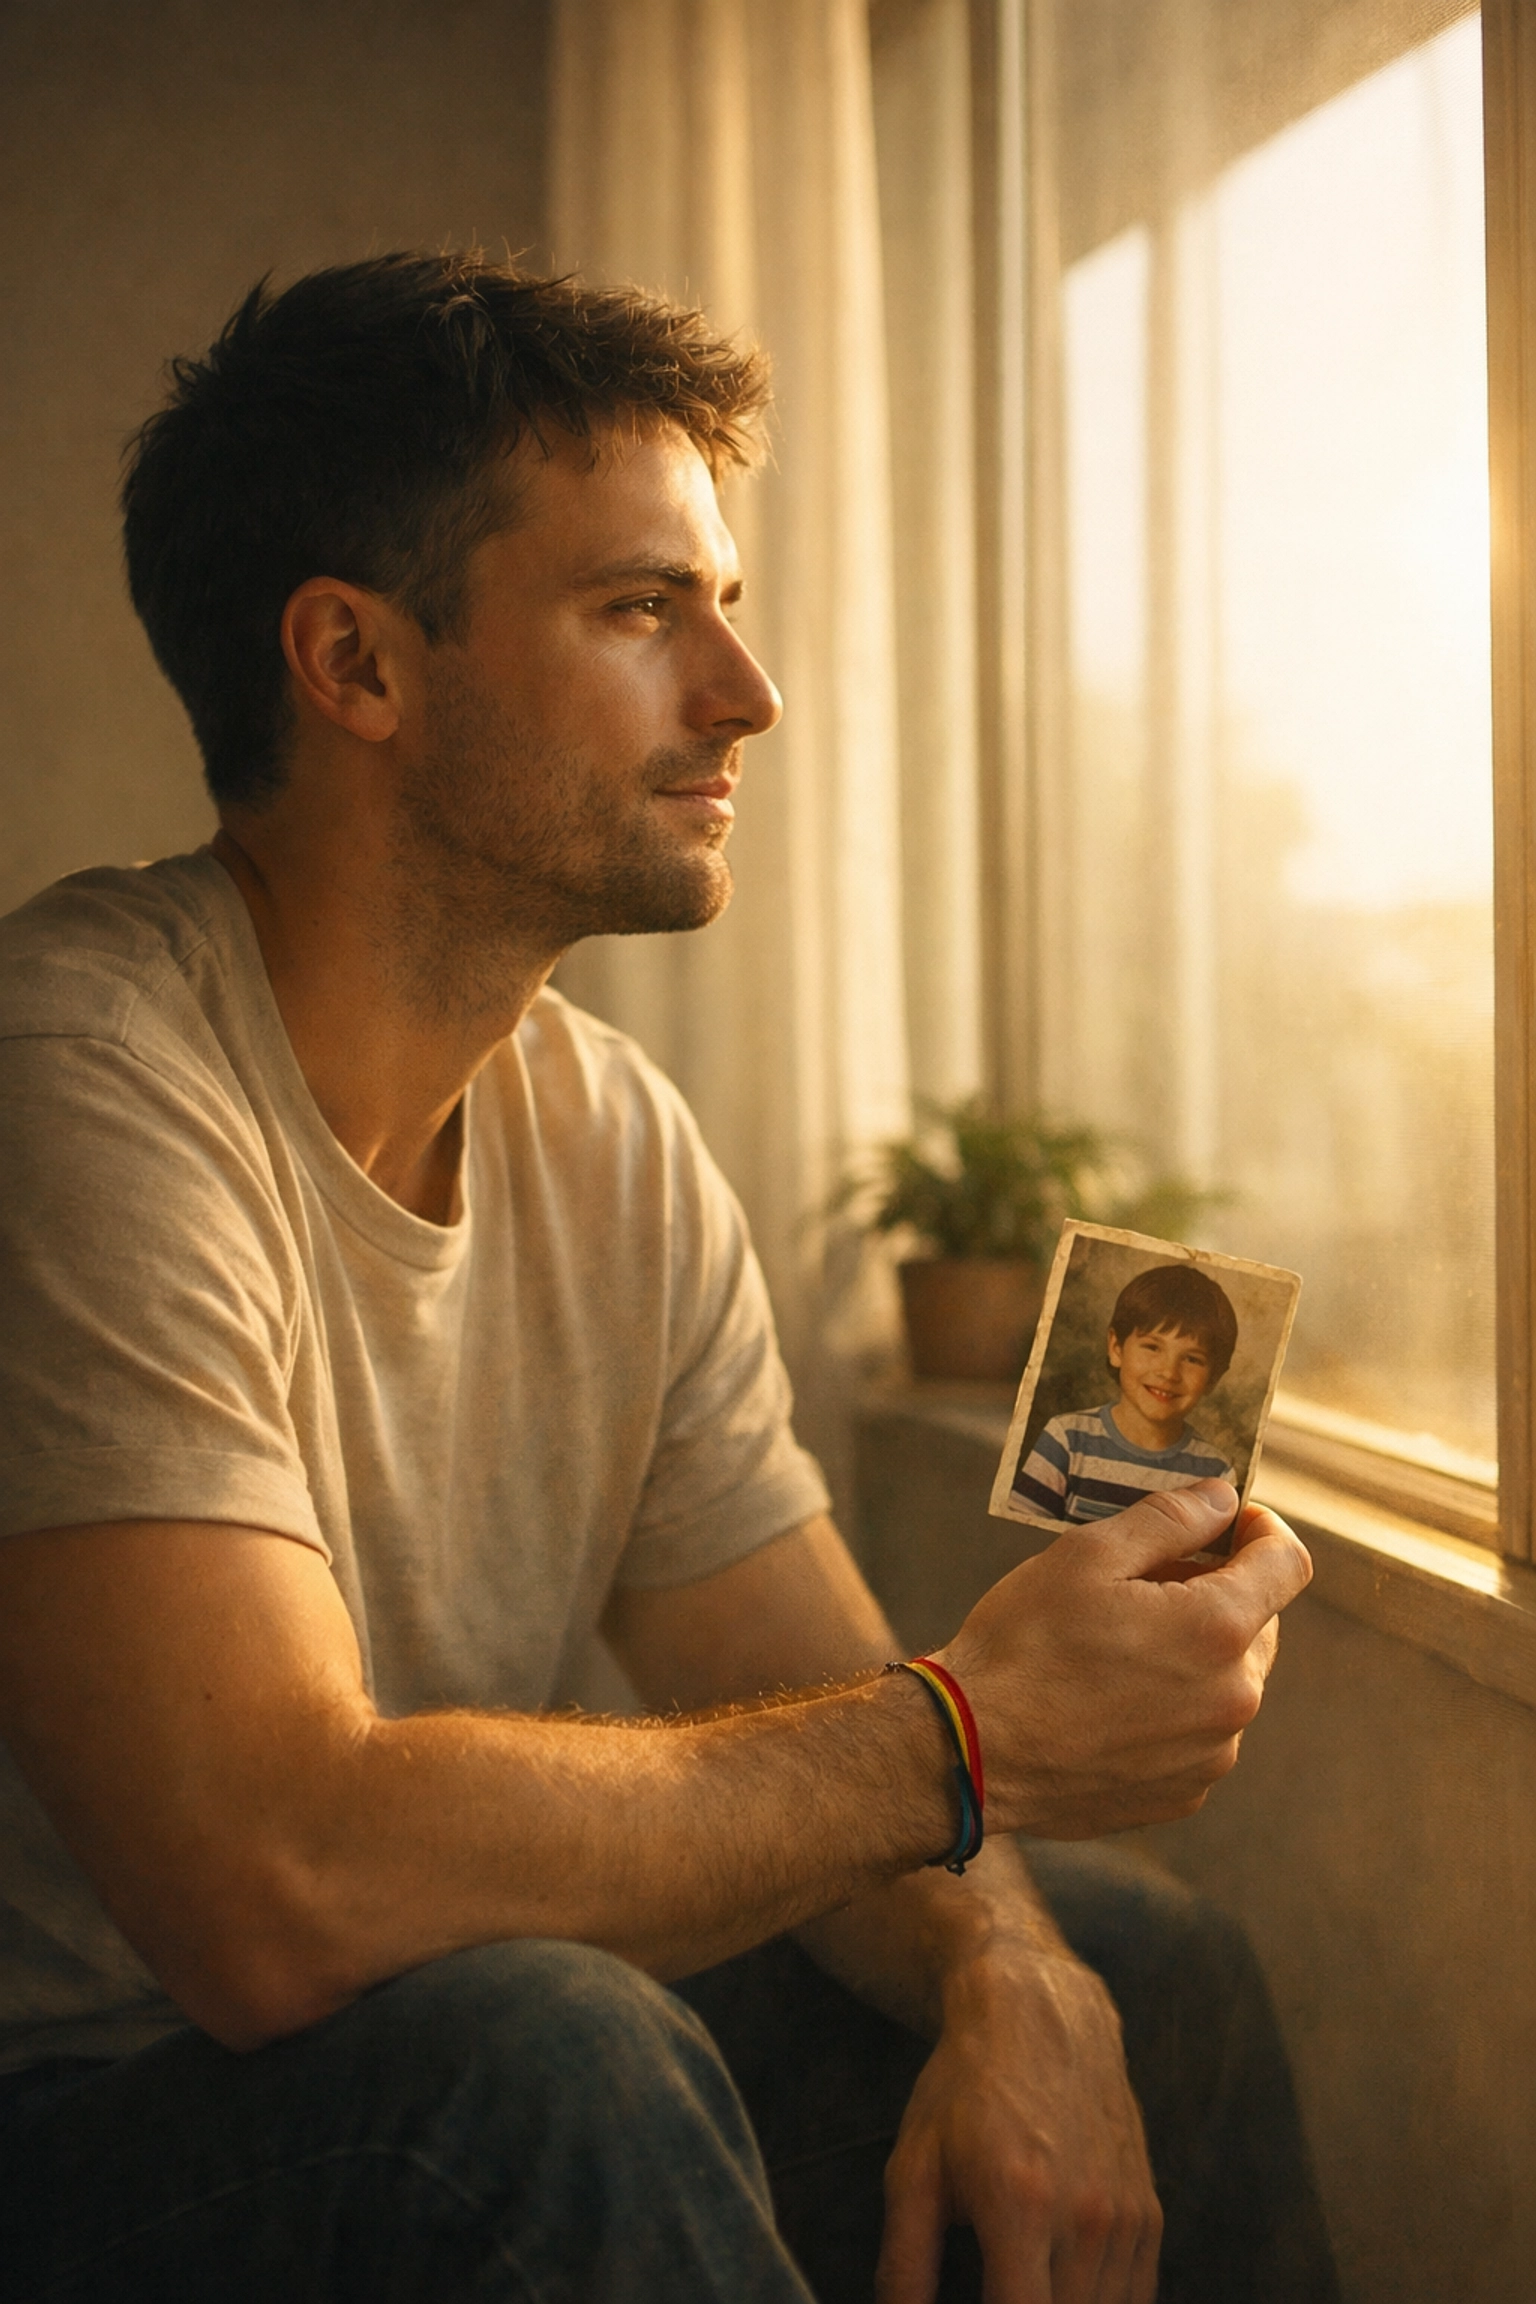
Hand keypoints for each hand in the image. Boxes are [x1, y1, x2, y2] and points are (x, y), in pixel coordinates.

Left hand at [877, 1941, 1159, 2303]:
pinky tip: (1062, 2286)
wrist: (1037, 2011)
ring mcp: (1124, 2215)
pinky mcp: (1148, 2211)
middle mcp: (1083, 2217)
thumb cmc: (965, 2088)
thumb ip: (904, 2263)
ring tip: (1020, 2287)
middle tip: (996, 2290)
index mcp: (1018, 2208)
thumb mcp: (913, 2168)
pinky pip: (1136, 2296)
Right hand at [939, 1486, 1310, 1837]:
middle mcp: (1232, 1700)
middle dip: (1217, 1592)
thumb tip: (1221, 1498)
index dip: (1263, 1530)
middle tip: (1144, 1581)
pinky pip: (1199, 1733)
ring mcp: (1211, 1756)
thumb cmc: (1023, 1646)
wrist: (971, 1753)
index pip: (1289, 1564)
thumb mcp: (1087, 1555)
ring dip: (1193, 1653)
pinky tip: (1109, 1699)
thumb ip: (1169, 1519)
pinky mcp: (1183, 1793)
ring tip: (1115, 1646)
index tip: (1228, 1521)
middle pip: (1260, 1624)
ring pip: (1227, 1681)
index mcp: (1218, 1630)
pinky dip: (1172, 1707)